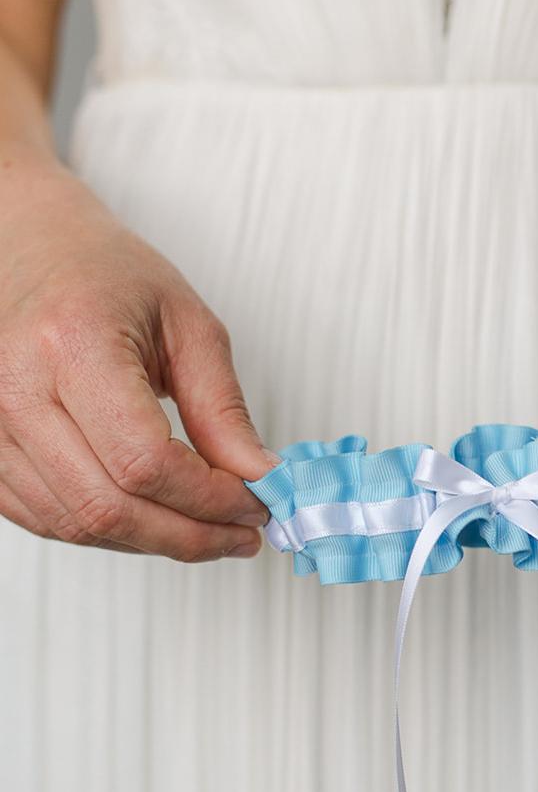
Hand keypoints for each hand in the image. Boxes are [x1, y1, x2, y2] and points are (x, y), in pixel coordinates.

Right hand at [0, 149, 277, 558]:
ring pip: (78, 525)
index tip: (256, 504)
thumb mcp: (189, 327)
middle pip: (109, 507)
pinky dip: (114, 532)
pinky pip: (49, 520)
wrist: (30, 250)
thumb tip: (259, 478)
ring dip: (156, 542)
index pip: (145, 462)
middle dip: (191, 536)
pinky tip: (158, 520)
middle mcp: (16, 390)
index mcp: (72, 345)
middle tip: (242, 534)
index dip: (209, 499)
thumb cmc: (106, 275)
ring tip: (211, 532)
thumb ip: (223, 410)